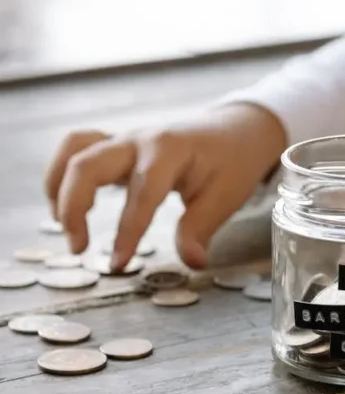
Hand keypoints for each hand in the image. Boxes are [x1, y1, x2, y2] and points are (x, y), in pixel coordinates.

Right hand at [44, 104, 286, 269]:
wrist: (234, 129)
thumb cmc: (231, 162)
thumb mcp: (225, 196)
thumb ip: (201, 229)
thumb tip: (192, 263)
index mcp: (170, 151)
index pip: (141, 194)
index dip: (128, 232)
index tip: (118, 264)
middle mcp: (140, 140)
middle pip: (88, 164)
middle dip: (74, 207)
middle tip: (78, 248)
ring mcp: (125, 139)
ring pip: (74, 150)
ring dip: (59, 187)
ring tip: (64, 226)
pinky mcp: (117, 144)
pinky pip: (77, 149)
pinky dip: (63, 174)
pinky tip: (67, 205)